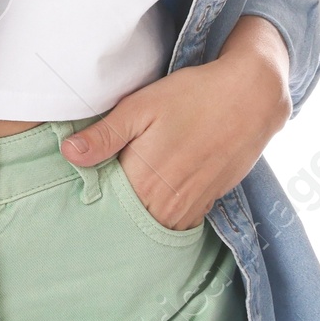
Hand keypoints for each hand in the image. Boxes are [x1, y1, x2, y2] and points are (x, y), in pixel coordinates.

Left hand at [59, 16, 291, 228]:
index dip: (91, 197)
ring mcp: (192, 207)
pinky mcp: (208, 203)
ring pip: (153, 224)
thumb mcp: (140, 107)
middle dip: (112, 208)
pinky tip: (153, 192)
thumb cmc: (192, 96)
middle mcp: (169, 204)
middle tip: (100, 187)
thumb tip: (68, 154)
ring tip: (124, 191)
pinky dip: (161, 212)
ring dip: (138, 212)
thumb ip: (104, 135)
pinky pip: (177, 221)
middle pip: (128, 219)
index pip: (106, 206)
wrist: (251, 98)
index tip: (77, 188)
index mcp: (146, 180)